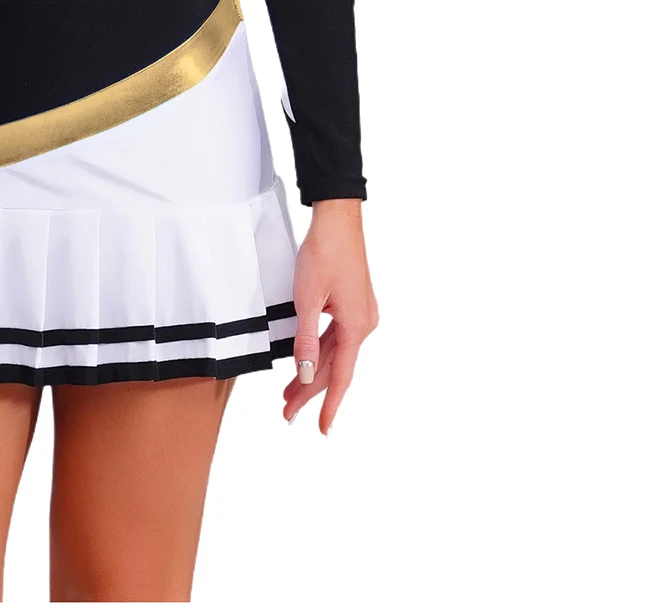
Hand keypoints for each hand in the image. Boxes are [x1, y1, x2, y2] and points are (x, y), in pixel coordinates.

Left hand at [282, 198, 377, 431]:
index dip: (329, 405)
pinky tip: (307, 361)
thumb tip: (305, 374)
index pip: (340, 376)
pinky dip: (320, 351)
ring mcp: (360, 313)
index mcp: (356, 326)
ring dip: (312, 371)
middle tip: (286, 412)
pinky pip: (337, 336)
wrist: (337, 219)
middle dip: (310, 391)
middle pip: (335, 366)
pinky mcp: (354, 303)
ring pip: (334, 352)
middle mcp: (363, 323)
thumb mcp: (306, 299)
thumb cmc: (323, 253)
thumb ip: (306, 340)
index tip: (322, 430)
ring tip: (289, 393)